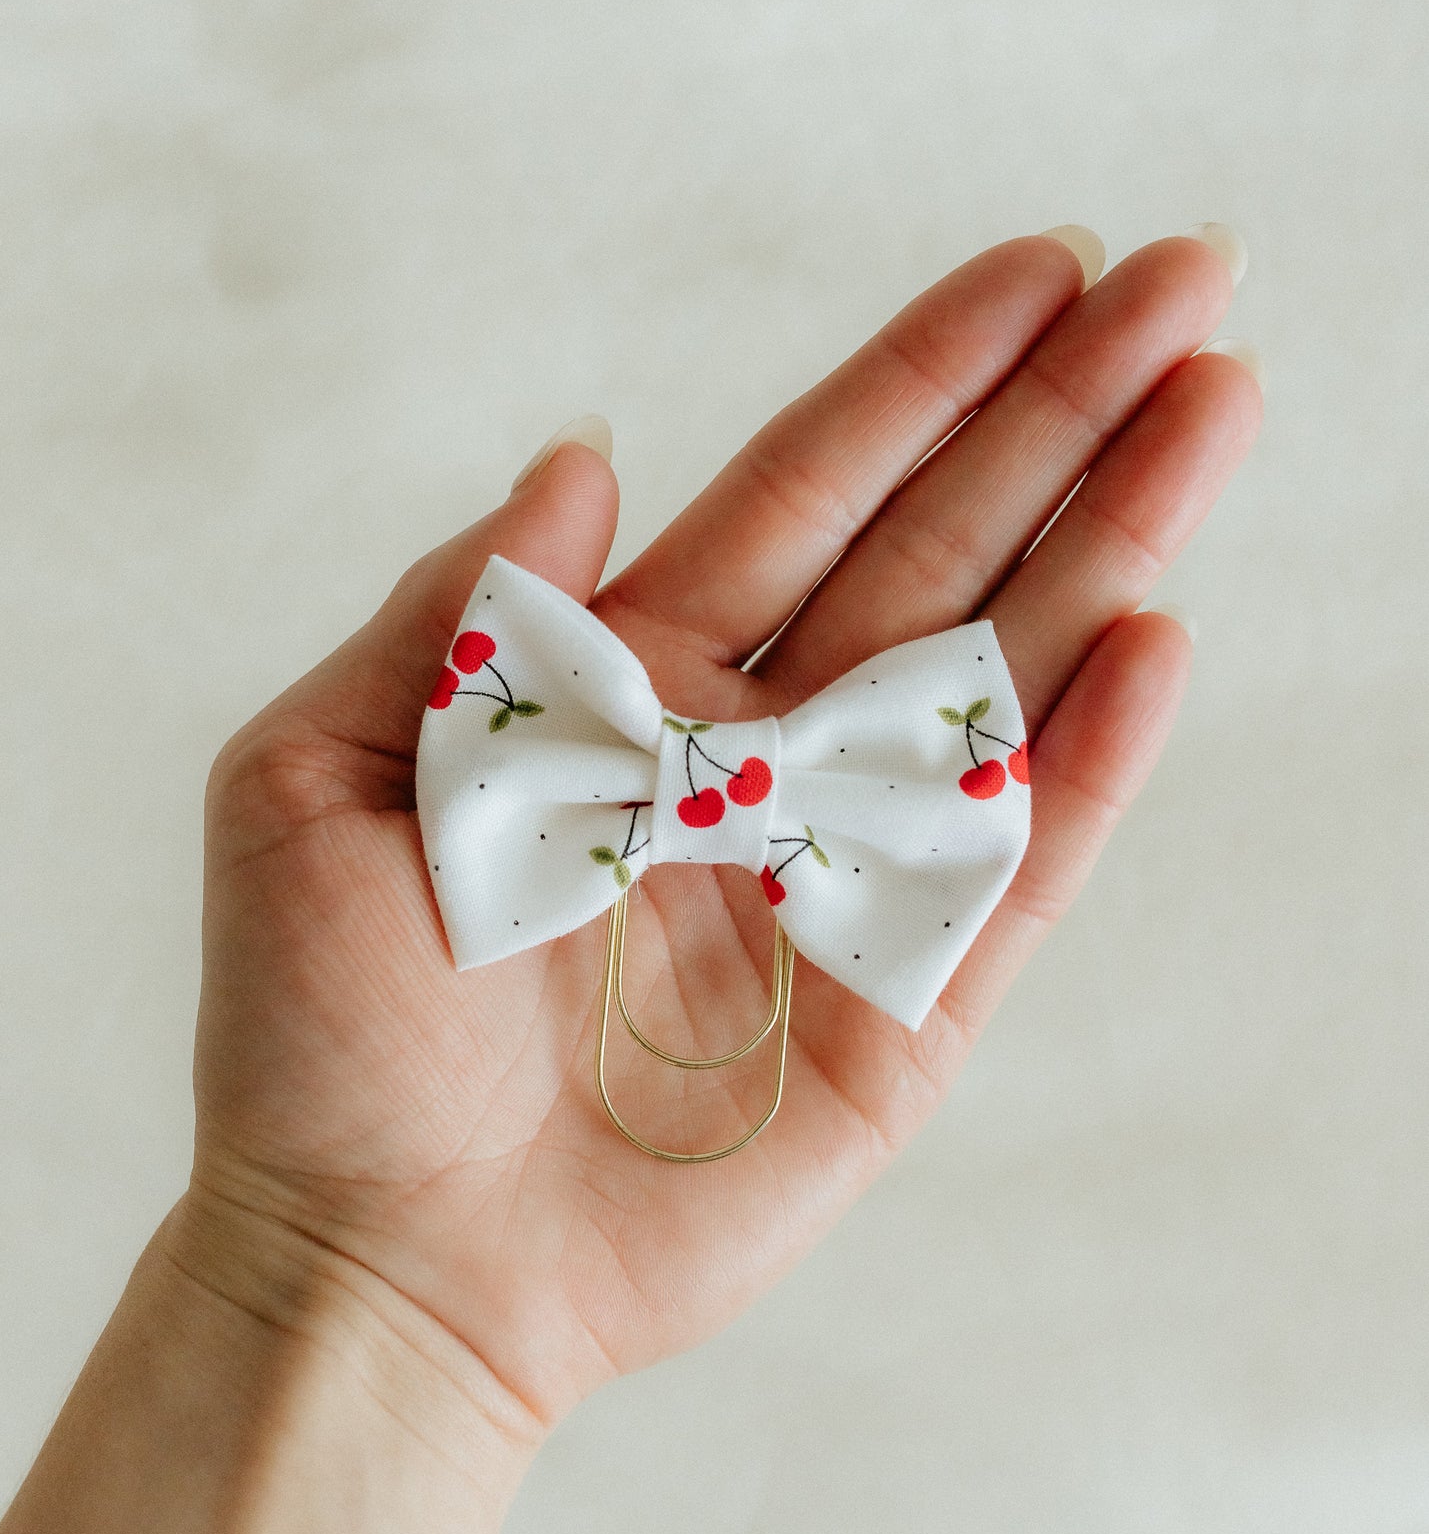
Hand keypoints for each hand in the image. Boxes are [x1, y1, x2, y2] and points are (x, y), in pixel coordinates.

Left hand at [188, 233, 1258, 1430]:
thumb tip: (584, 457)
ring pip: (1003, 679)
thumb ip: (454, 616)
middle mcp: (756, 761)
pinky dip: (1085, 758)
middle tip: (1192, 282)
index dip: (926, 376)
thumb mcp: (313, 781)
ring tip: (1219, 403)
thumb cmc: (320, 1038)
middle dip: (1066, 415)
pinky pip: (1010, 868)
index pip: (808, 491)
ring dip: (1116, 542)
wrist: (377, 1266)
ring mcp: (838, 880)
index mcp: (633, 689)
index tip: (1047, 266)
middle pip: (941, 549)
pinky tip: (1154, 637)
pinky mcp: (896, 1015)